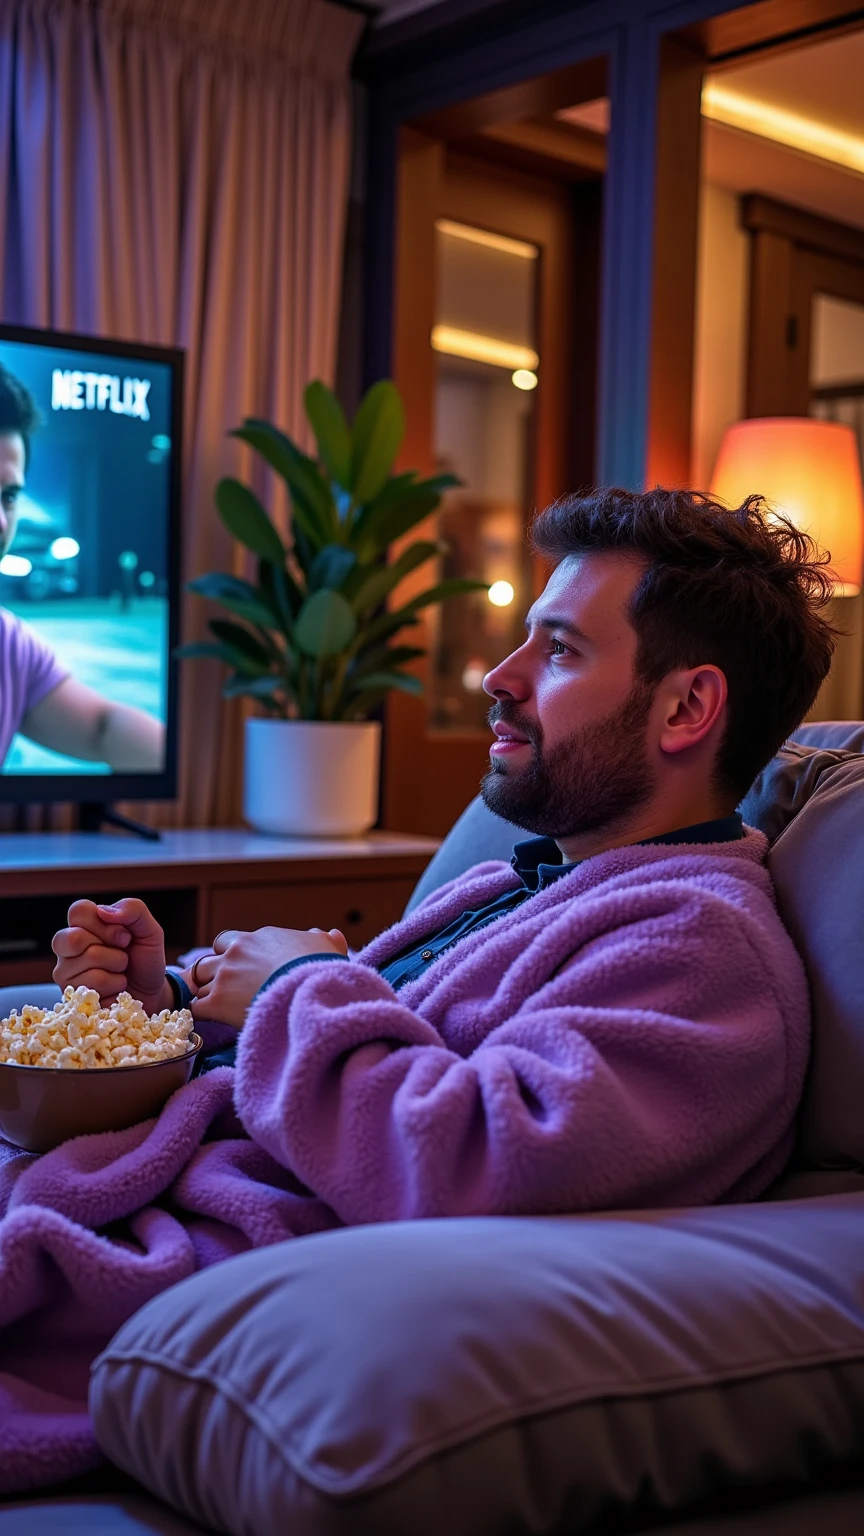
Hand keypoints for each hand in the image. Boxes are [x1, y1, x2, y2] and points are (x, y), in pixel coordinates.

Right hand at [51, 897, 171, 1014]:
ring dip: (118, 966)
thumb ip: (132, 909)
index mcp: (82, 924)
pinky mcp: (70, 994)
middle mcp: (66, 946)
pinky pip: (95, 983)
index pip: (79, 910)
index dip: (106, 924)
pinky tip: (115, 987)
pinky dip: (116, 983)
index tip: (125, 936)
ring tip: (120, 971)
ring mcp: (65, 971)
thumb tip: (102, 911)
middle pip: (76, 937)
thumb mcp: (149, 928)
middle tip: (123, 953)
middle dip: (112, 947)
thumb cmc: (144, 958)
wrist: (151, 992)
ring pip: (91, 959)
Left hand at [191, 926, 347, 1029]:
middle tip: (226, 991)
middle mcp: (236, 952)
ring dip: (208, 994)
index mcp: (257, 938)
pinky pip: (197, 1007)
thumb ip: (325, 941)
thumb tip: (332, 935)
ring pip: (200, 983)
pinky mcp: (217, 1001)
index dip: (231, 956)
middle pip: (208, 961)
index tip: (241, 970)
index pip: (229, 942)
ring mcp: (224, 976)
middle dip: (213, 974)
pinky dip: (202, 1014)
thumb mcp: (327, 949)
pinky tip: (213, 1022)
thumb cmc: (320, 969)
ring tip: (220, 1010)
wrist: (310, 991)